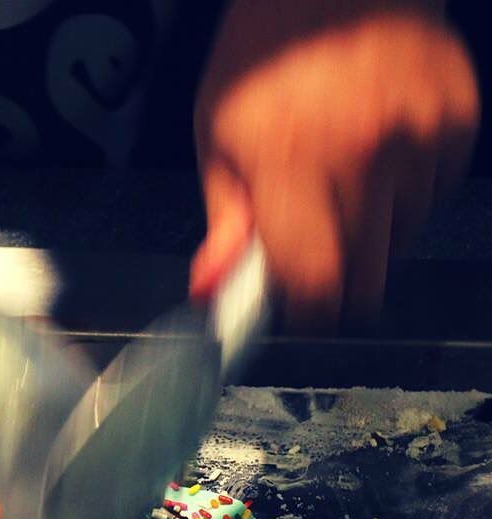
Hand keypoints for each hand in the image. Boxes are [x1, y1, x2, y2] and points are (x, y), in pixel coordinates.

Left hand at [191, 1, 479, 331]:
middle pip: (366, 282)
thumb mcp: (217, 140)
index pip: (316, 287)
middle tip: (311, 246)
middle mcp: (366, 158)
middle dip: (334, 281)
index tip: (295, 308)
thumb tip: (213, 290)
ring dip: (368, 235)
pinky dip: (401, 195)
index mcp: (294, 165)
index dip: (305, 312)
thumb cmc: (264, 56)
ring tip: (340, 180)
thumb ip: (225, 225)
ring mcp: (421, 141)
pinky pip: (431, 199)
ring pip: (400, 243)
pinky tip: (374, 154)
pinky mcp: (457, 126)